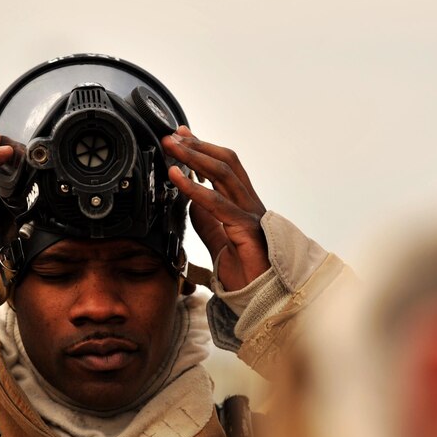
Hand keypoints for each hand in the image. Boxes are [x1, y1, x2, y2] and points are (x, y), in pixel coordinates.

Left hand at [162, 125, 268, 290]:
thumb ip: (207, 222)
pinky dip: (195, 188)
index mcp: (244, 205)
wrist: (264, 301)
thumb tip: (191, 203)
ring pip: (223, 174)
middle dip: (197, 145)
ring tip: (172, 148)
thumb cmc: (247, 274)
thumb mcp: (219, 243)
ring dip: (194, 157)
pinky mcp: (246, 229)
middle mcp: (250, 204)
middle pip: (225, 162)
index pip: (225, 167)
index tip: (183, 134)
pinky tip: (177, 179)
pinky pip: (218, 204)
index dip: (204, 148)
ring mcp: (251, 214)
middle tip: (172, 136)